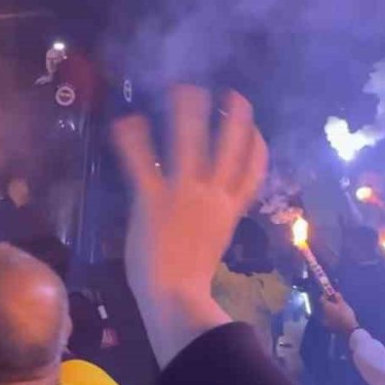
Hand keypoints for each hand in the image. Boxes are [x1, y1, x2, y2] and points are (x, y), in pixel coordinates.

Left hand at [111, 86, 267, 365]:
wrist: (174, 296)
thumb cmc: (190, 282)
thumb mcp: (213, 246)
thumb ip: (213, 223)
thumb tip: (209, 214)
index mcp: (230, 210)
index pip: (253, 172)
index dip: (257, 146)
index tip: (254, 129)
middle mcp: (212, 195)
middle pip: (229, 146)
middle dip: (233, 116)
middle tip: (230, 94)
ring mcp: (183, 193)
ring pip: (189, 141)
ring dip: (187, 111)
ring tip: (183, 88)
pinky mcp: (152, 198)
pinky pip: (141, 162)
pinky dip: (133, 139)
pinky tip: (127, 121)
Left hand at [320, 292, 358, 337]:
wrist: (349, 329)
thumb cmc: (345, 314)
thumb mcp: (343, 304)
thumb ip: (338, 297)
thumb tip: (334, 293)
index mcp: (326, 306)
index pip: (322, 299)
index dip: (325, 295)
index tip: (330, 294)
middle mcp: (324, 313)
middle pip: (324, 306)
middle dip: (329, 302)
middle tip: (336, 301)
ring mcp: (326, 320)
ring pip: (327, 312)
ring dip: (331, 310)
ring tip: (339, 309)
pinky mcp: (329, 326)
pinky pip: (329, 319)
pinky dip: (332, 317)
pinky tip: (338, 317)